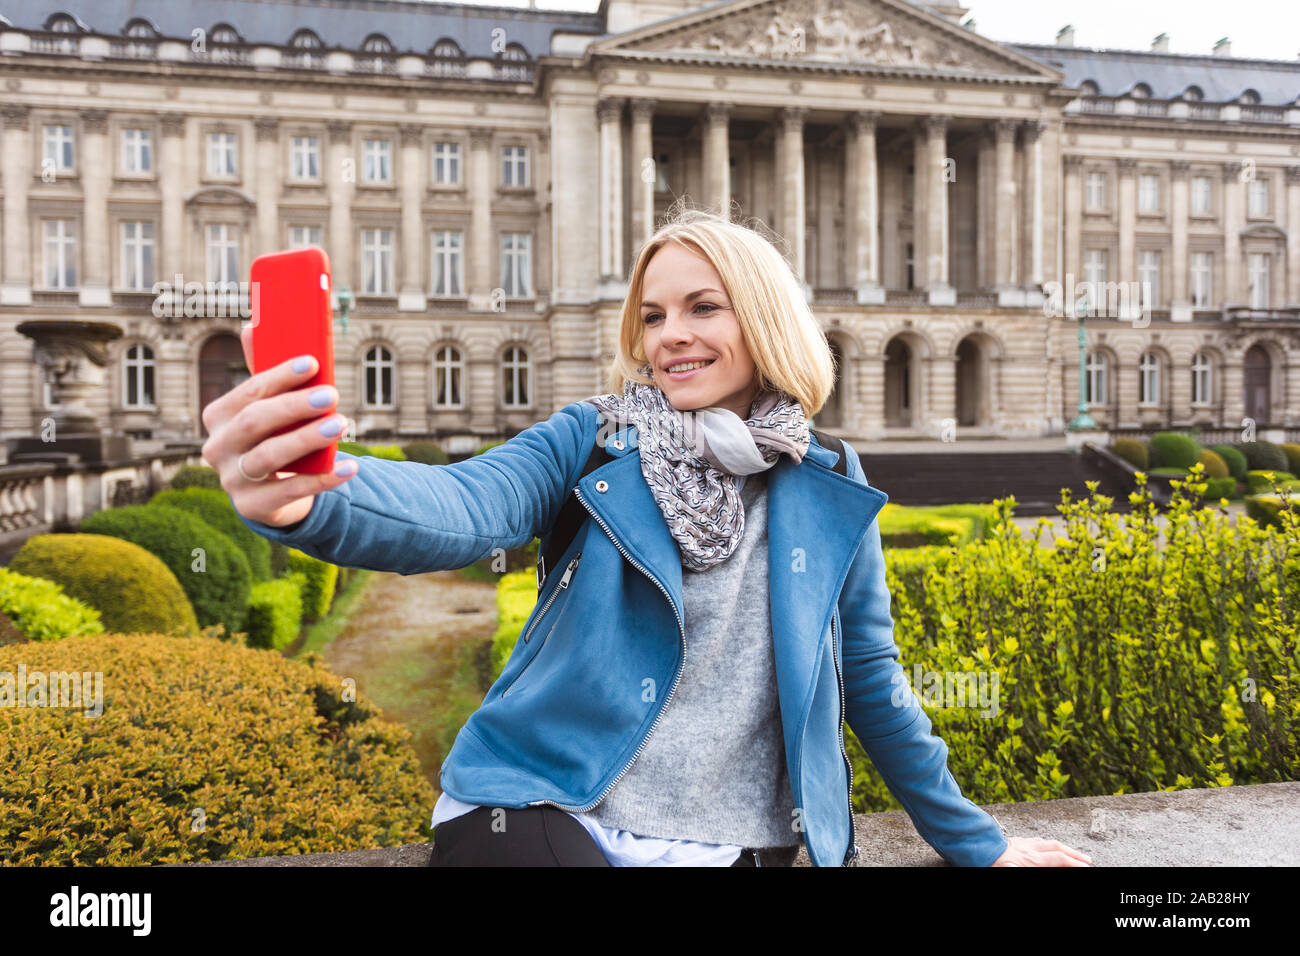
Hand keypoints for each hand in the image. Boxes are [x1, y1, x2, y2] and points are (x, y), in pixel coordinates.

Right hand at [200, 324, 357, 527]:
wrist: (271, 493)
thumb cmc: (273, 438)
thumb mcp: (268, 408)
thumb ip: (264, 374)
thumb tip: (252, 325)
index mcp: (218, 417)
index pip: (247, 392)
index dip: (280, 377)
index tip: (313, 363)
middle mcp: (217, 448)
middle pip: (254, 423)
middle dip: (294, 406)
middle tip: (330, 395)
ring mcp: (232, 480)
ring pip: (269, 456)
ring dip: (307, 438)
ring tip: (341, 423)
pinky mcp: (253, 507)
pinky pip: (291, 491)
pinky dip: (324, 479)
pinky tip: (351, 467)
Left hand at [991, 836, 1091, 866]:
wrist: (973, 848)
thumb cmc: (991, 863)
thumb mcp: (1014, 870)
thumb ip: (1036, 865)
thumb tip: (1054, 861)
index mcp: (1031, 859)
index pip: (1059, 859)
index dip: (1074, 862)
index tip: (1086, 866)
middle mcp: (1028, 849)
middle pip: (1056, 847)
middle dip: (1073, 853)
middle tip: (1085, 859)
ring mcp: (1019, 843)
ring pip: (1044, 842)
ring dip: (1059, 846)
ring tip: (1067, 852)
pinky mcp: (1010, 841)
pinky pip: (1031, 840)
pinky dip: (1042, 842)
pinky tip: (1041, 844)